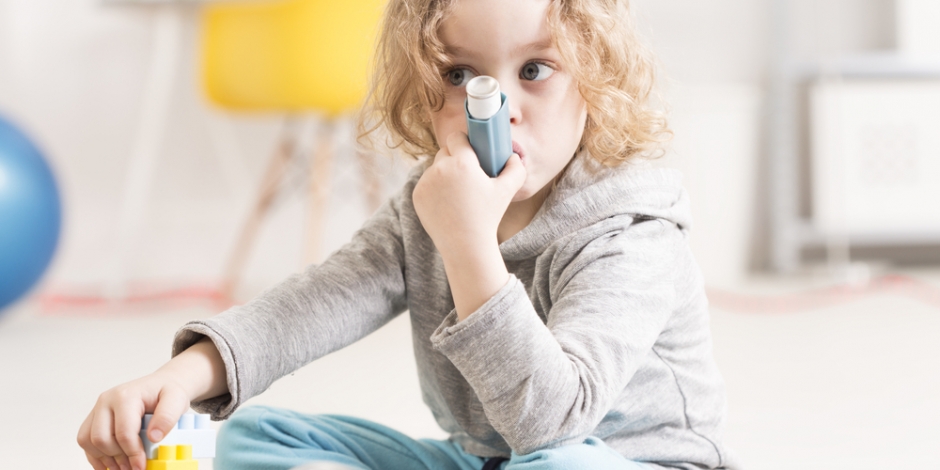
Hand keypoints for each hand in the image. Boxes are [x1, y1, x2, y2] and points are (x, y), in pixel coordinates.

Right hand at [76, 372, 190, 469]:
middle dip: (117, 458)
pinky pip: (85, 440)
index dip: (132, 453)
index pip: (123, 432)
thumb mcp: (176, 399)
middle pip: (101, 438)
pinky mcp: (94, 417)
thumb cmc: (167, 391)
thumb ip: (167, 417)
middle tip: (133, 468)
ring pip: (88, 441)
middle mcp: (107, 401)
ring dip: (104, 458)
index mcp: (125, 396)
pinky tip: (111, 464)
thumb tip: (153, 437)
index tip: (141, 466)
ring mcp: (98, 409)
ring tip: (123, 467)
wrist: (162, 383)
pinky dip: (95, 455)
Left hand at [412, 132, 525, 256]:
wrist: (465, 245)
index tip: (470, 151)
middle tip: (467, 174)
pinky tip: (446, 200)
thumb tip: (513, 156)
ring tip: (458, 191)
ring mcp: (425, 182)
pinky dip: (434, 188)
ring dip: (444, 173)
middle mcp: (440, 169)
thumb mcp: (507, 191)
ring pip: (435, 167)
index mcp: (462, 163)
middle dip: (455, 158)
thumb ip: (516, 169)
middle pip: (445, 151)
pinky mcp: (416, 195)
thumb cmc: (488, 217)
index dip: (464, 143)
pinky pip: (426, 182)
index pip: (456, 137)